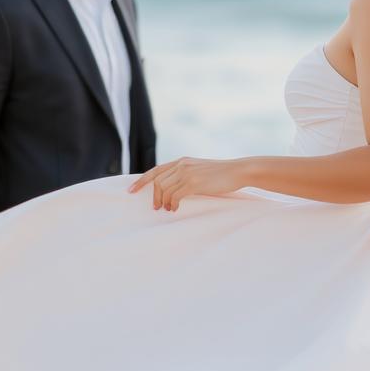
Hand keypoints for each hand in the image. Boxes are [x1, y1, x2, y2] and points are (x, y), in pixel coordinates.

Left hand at [128, 157, 247, 210]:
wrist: (238, 170)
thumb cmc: (221, 174)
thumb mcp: (200, 170)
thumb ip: (186, 175)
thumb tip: (174, 189)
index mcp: (182, 161)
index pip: (156, 170)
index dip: (141, 181)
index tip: (131, 190)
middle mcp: (182, 164)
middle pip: (158, 181)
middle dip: (154, 196)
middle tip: (156, 208)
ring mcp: (187, 172)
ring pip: (165, 189)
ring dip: (164, 202)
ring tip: (168, 210)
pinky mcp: (194, 182)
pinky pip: (175, 195)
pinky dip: (172, 204)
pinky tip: (175, 209)